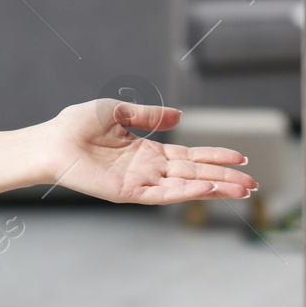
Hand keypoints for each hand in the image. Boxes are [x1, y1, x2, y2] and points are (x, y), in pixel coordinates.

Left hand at [37, 99, 256, 204]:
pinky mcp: (128, 193)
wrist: (52, 141)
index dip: (214, 156)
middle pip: (194, 173)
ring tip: (241, 189)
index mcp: (147, 152)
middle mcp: (148, 170)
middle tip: (253, 182)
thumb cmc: (77, 125)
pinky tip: (206, 187)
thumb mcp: (118, 112)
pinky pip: (162, 194)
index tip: (240, 157)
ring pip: (184, 186)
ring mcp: (140, 183)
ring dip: (213, 187)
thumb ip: (149, 116)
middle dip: (224, 178)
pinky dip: (185, 191)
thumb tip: (179, 116)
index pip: (189, 156)